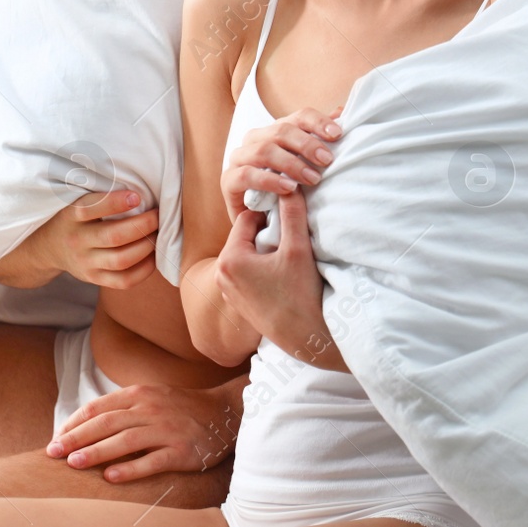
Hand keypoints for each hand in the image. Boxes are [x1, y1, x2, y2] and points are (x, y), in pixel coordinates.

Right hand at [0, 189, 158, 289]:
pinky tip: (153, 255)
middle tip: (158, 214)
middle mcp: (77, 240)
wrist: (47, 247)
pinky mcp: (94, 279)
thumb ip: (98, 191)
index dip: (115, 203)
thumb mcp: (74, 198)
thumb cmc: (72, 215)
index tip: (137, 196)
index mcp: (71, 216)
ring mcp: (86, 263)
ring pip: (122, 259)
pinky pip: (124, 281)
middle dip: (143, 224)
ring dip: (147, 246)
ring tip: (158, 233)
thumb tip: (137, 176)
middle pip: (114, 236)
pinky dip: (144, 269)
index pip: (90, 209)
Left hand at [46, 378, 244, 481]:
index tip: (56, 437)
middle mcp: (149, 409)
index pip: (98, 407)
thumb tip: (86, 425)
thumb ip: (122, 409)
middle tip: (53, 452)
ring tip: (73, 464)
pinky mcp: (180, 450)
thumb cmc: (179, 408)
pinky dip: (130, 469)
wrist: (223, 412)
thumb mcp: (150, 398)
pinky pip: (152, 460)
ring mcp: (165, 429)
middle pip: (106, 423)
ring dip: (96, 452)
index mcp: (138, 394)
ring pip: (124, 440)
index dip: (74, 423)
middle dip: (76, 438)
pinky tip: (110, 477)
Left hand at [213, 190, 346, 370]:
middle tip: (291, 241)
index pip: (249, 218)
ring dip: (266, 250)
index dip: (271, 214)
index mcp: (229, 259)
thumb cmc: (301, 295)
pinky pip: (248, 271)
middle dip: (267, 233)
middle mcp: (221, 274)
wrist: (306, 340)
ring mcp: (228, 290)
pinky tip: (284, 276)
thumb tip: (290, 187)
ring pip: (248, 253)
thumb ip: (292, 213)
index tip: (290, 221)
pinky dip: (264, 267)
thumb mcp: (298, 249)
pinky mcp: (238, 301)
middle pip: (246, 236)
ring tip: (289, 259)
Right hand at [220, 105, 340, 219]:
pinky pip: (246, 175)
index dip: (318, 122)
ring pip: (264, 150)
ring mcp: (239, 158)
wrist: (263, 224)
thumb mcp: (308, 166)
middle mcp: (255, 139)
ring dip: (291, 164)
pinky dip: (269, 180)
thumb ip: (320, 140)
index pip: (298, 116)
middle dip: (307, 144)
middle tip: (327, 161)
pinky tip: (288, 189)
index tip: (338, 134)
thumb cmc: (289, 191)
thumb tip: (340, 113)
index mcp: (276, 130)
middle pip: (281, 130)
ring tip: (312, 179)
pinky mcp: (228, 181)